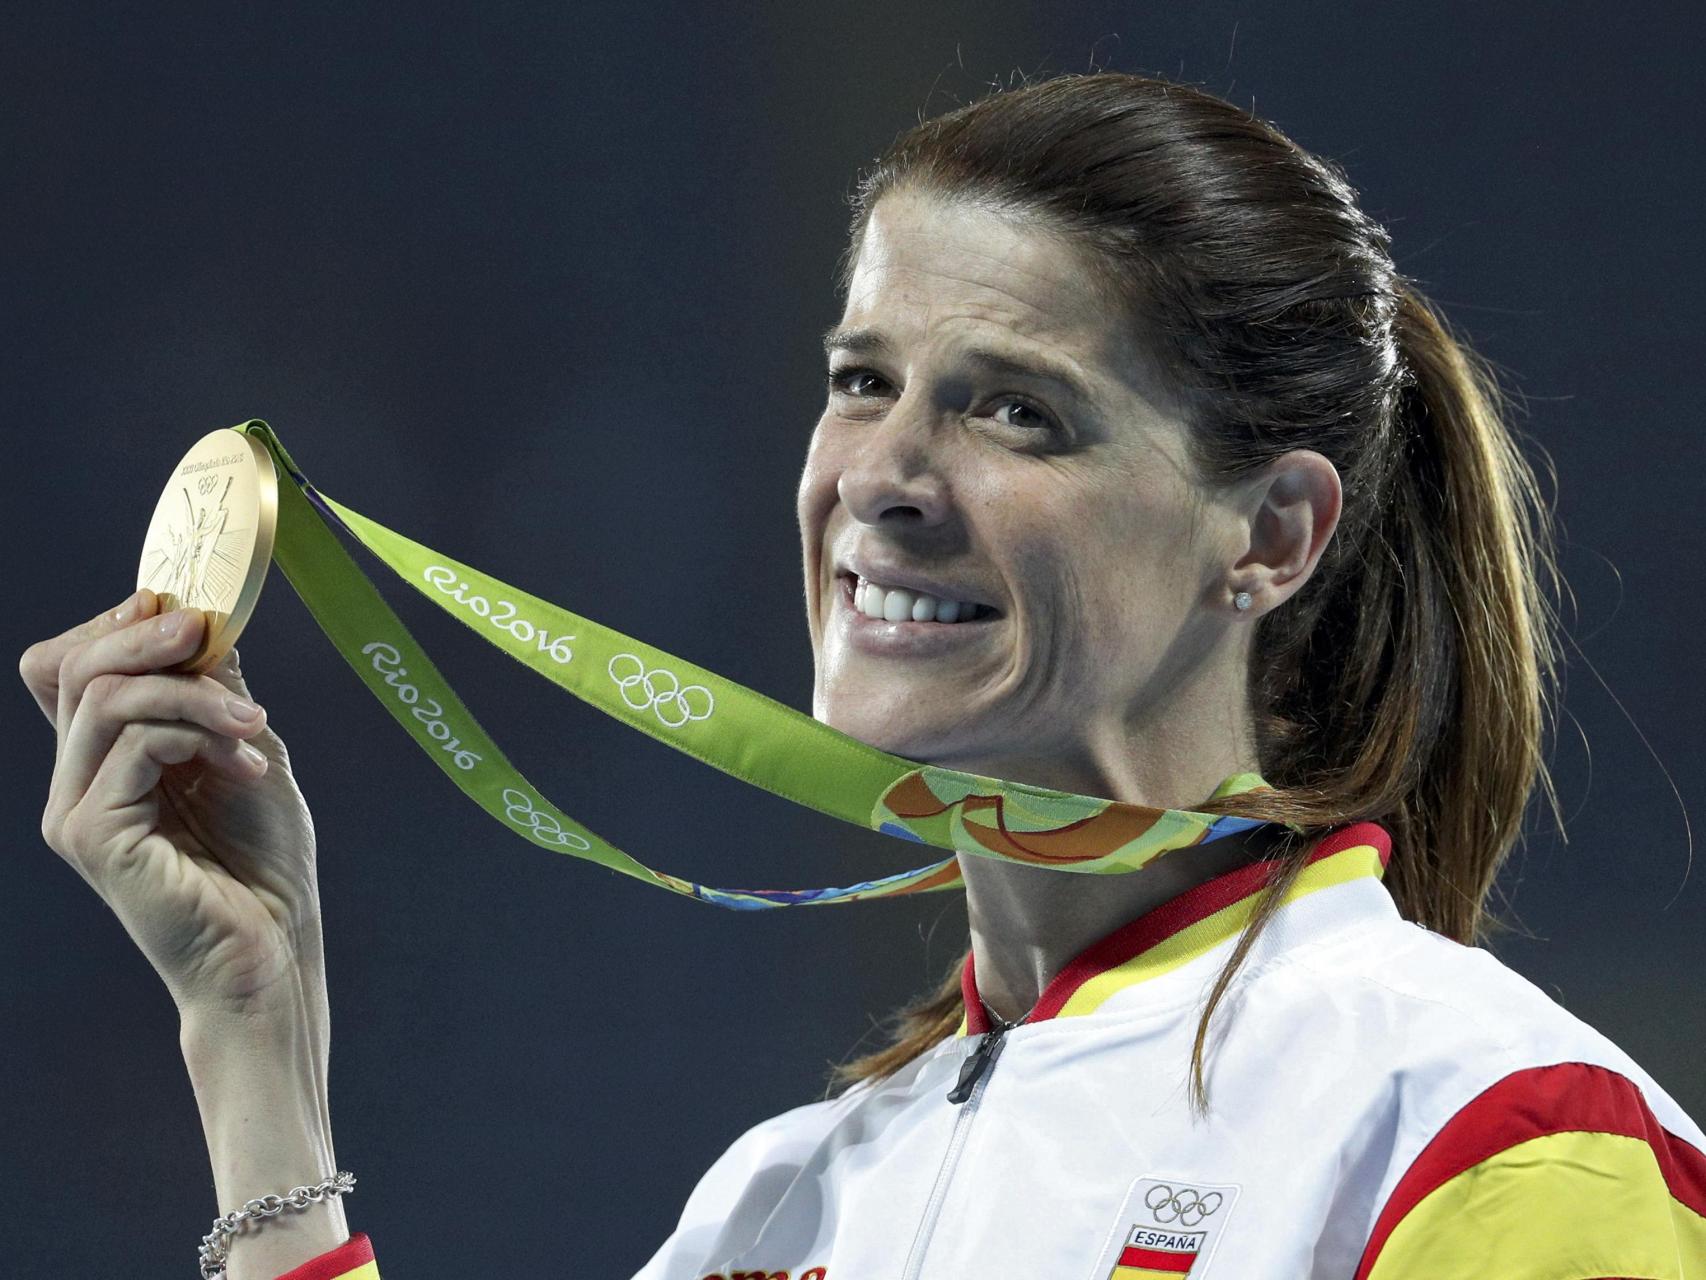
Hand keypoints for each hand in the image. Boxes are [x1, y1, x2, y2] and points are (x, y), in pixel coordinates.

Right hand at [21, 588, 324, 1015]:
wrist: (274, 947)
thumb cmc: (264, 859)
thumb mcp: (245, 748)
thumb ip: (215, 689)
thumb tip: (199, 617)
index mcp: (103, 759)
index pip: (68, 666)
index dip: (117, 625)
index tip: (189, 614)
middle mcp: (74, 782)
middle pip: (72, 668)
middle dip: (146, 635)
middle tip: (208, 634)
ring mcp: (74, 810)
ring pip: (105, 699)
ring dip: (192, 692)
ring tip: (253, 725)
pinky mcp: (92, 836)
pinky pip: (134, 745)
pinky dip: (199, 736)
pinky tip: (248, 770)